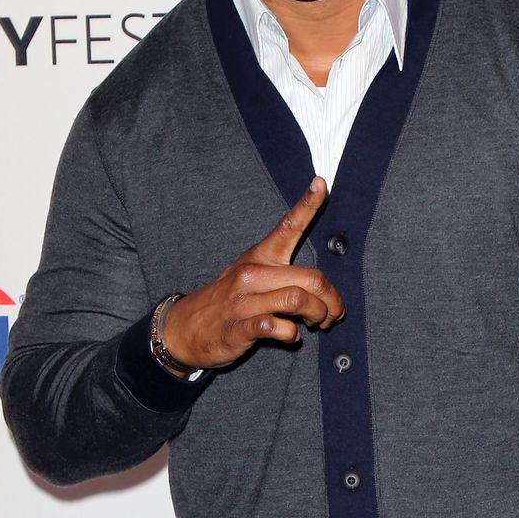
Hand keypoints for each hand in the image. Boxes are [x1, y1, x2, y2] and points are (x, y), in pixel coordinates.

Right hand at [162, 177, 344, 369]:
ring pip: (299, 300)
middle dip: (332, 300)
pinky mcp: (240, 327)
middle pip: (311, 278)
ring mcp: (245, 300)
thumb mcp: (249, 276)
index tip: (321, 183)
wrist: (184, 328)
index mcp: (260, 257)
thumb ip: (283, 276)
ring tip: (318, 324)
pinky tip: (289, 334)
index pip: (287, 226)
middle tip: (334, 313)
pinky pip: (278, 327)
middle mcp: (253, 274)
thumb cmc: (226, 301)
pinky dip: (291, 333)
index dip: (307, 205)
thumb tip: (321, 288)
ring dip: (318, 315)